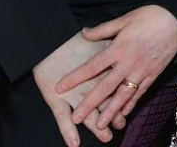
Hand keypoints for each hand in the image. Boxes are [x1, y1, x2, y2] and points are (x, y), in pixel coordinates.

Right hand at [33, 32, 119, 146]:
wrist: (48, 40)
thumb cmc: (74, 40)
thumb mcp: (96, 41)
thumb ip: (108, 45)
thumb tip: (123, 43)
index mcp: (99, 72)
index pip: (115, 89)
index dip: (122, 99)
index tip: (127, 109)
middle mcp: (88, 85)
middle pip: (104, 103)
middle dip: (113, 115)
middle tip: (120, 124)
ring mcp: (73, 94)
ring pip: (88, 114)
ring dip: (97, 127)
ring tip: (106, 138)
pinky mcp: (56, 98)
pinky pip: (62, 118)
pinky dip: (68, 131)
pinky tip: (74, 144)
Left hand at [56, 6, 176, 131]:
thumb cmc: (150, 16)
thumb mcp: (124, 19)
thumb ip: (103, 30)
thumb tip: (84, 33)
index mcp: (119, 48)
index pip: (92, 67)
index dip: (75, 78)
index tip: (60, 88)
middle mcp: (129, 63)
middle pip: (105, 87)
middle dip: (90, 104)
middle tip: (76, 118)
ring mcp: (142, 70)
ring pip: (123, 95)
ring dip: (110, 111)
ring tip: (100, 125)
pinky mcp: (154, 74)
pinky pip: (140, 92)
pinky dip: (131, 104)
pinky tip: (123, 114)